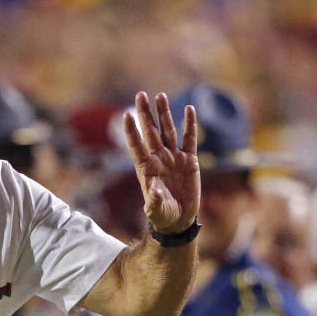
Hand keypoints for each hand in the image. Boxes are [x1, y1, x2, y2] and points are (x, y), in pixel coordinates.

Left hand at [123, 91, 200, 233]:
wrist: (179, 219)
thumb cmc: (163, 215)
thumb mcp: (156, 210)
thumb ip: (154, 200)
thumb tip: (152, 189)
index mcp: (147, 168)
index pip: (136, 145)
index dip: (132, 131)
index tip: (126, 115)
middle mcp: (158, 158)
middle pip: (150, 132)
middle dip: (145, 114)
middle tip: (140, 95)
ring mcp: (173, 157)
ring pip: (168, 131)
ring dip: (164, 114)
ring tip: (160, 96)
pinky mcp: (189, 160)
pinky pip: (189, 139)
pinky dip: (190, 124)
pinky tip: (188, 109)